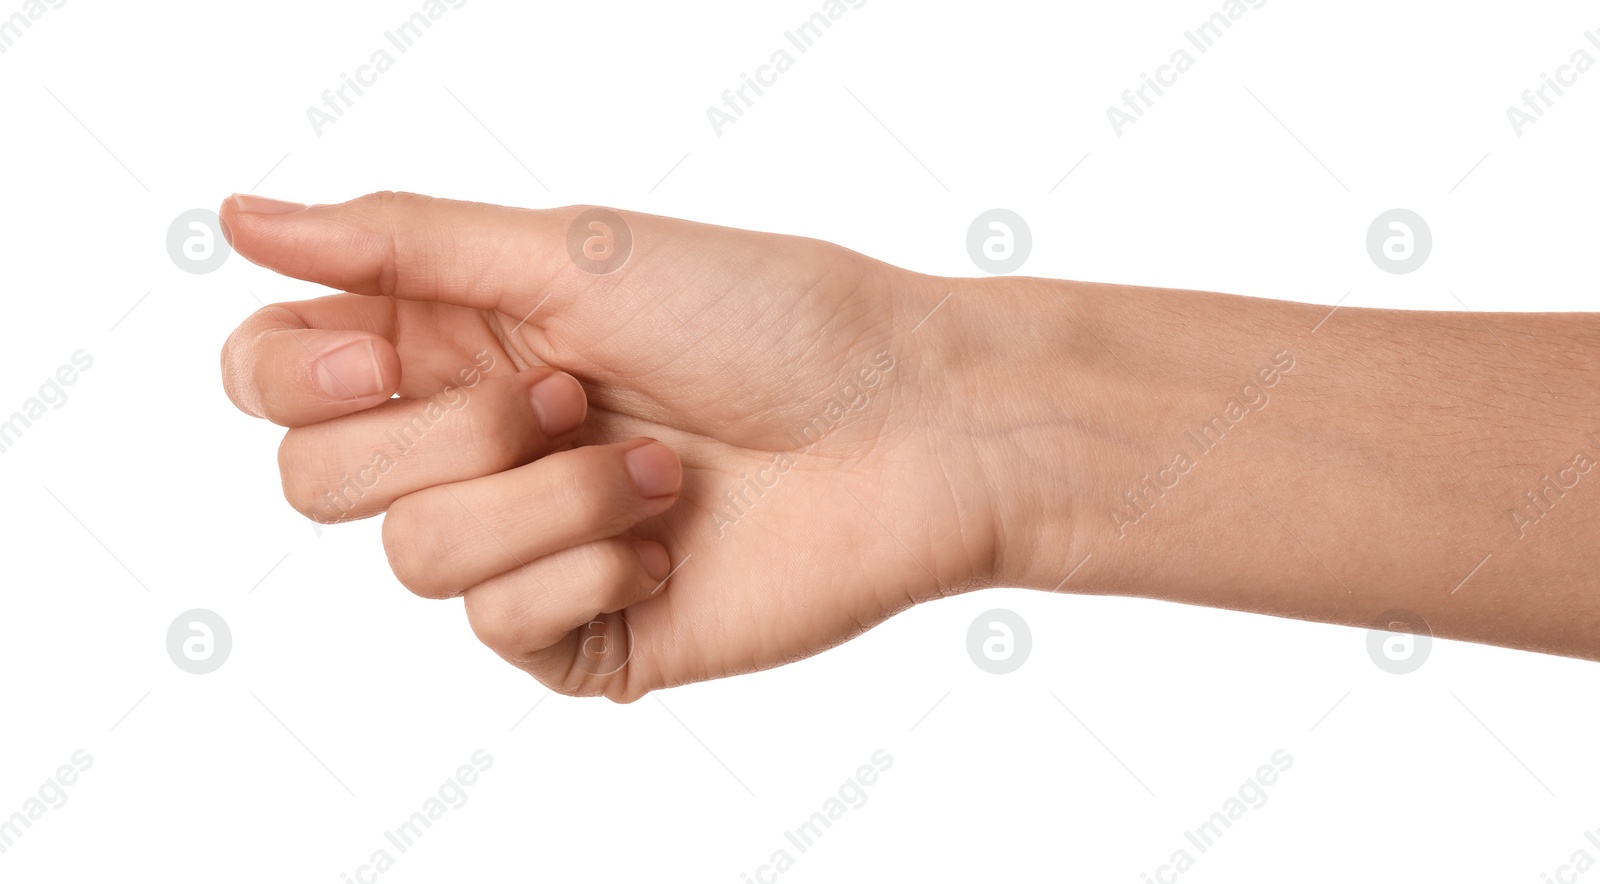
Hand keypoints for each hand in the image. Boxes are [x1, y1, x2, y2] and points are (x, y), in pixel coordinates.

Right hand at [219, 192, 1043, 700]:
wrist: (909, 430)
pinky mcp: (580, 635)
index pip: (276, 377)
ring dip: (553, 499)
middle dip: (453, 432)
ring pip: (414, 558)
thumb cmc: (768, 320)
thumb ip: (401, 242)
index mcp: (458, 342)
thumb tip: (238, 215)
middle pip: (318, 480)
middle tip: (577, 394)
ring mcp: (525, 548)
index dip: (300, 376)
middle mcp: (476, 447)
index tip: (389, 356)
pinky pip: (500, 626)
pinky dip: (592, 566)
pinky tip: (673, 541)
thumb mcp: (575, 254)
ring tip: (662, 467)